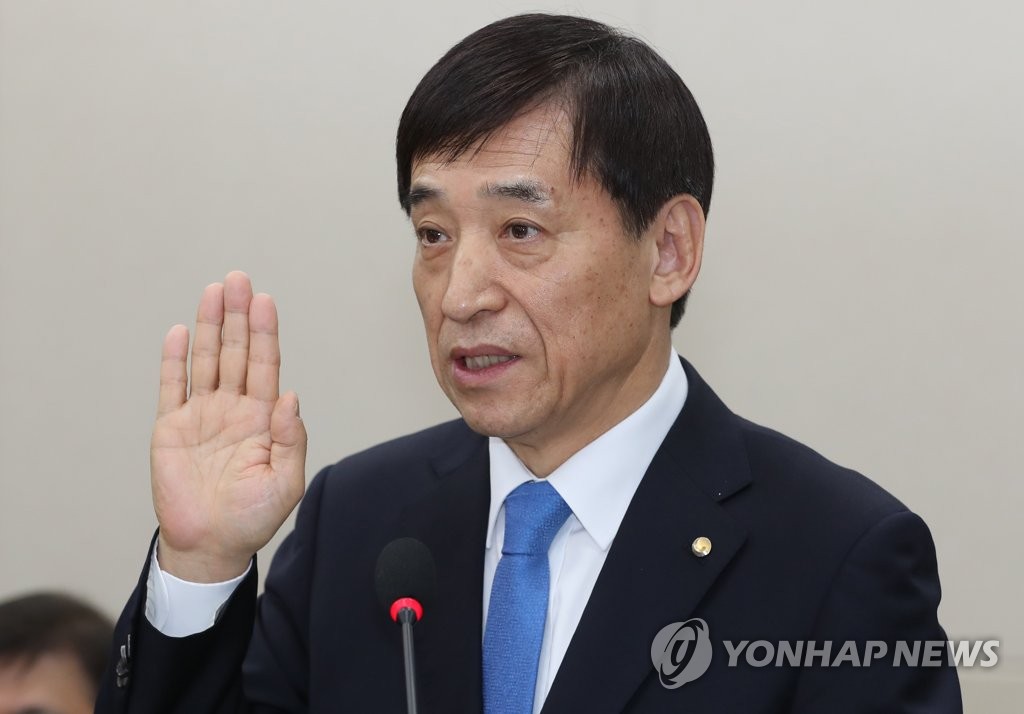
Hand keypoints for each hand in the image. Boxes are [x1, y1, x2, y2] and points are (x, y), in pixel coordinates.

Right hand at [150, 271, 306, 581]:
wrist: (210, 545)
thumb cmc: (253, 517)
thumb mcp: (285, 482)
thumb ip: (291, 439)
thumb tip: (290, 398)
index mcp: (264, 418)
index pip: (265, 366)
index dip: (265, 333)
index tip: (264, 301)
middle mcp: (233, 409)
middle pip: (236, 352)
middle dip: (238, 316)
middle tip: (238, 279)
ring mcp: (202, 415)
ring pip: (206, 360)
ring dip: (209, 326)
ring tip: (213, 291)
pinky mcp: (171, 428)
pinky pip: (172, 387)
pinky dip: (173, 360)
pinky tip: (178, 332)